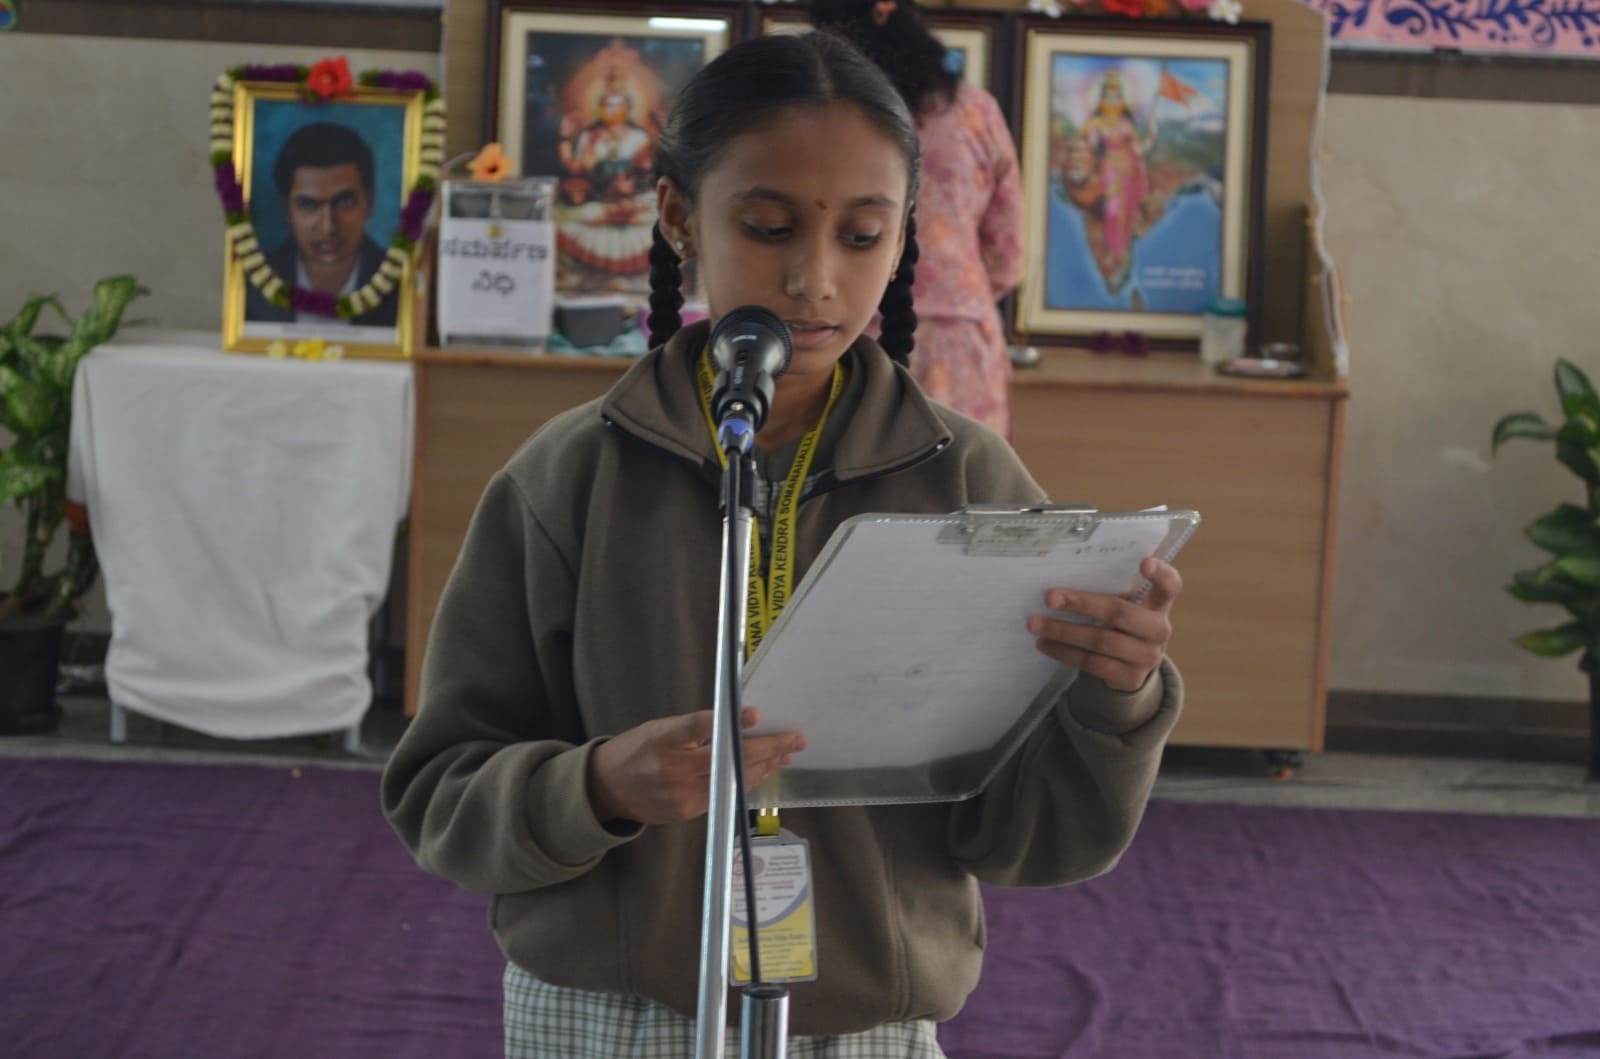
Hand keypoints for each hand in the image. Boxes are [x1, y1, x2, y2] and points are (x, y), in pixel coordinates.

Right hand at [587, 708, 805, 825]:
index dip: (727, 722)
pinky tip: (763, 770)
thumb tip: (737, 724)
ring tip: (787, 752)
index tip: (755, 714)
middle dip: (767, 747)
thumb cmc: (637, 750)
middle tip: (794, 737)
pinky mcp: (687, 813)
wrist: (608, 789)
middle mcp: (673, 770)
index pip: (697, 728)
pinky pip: (725, 795)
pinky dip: (746, 780)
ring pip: (733, 780)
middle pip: (728, 760)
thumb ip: (694, 728)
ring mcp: (682, 796)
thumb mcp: (659, 729)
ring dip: (765, 766)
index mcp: (662, 740)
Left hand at [1027, 557, 1181, 692]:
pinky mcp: (1130, 678)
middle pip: (1119, 612)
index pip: (1170, 585)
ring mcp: (1147, 657)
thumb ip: (1110, 591)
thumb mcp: (1127, 605)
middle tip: (1050, 598)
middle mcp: (1159, 629)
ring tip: (1036, 624)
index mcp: (1160, 603)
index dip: (1160, 573)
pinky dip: (1064, 652)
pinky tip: (1045, 644)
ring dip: (1062, 631)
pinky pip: (1092, 663)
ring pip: (1100, 641)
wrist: (1133, 666)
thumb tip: (1061, 583)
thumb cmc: (1123, 623)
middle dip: (1081, 604)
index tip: (1143, 562)